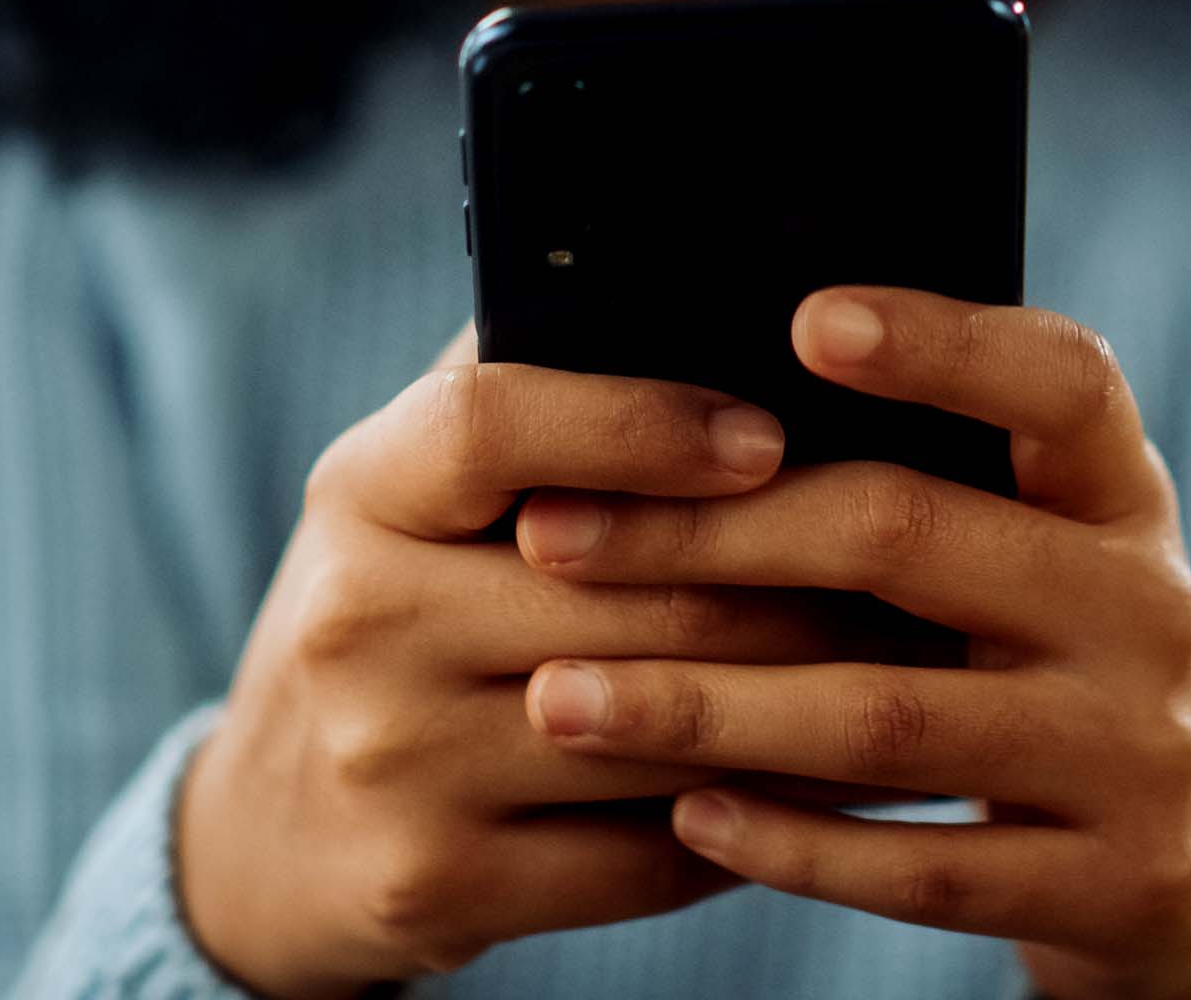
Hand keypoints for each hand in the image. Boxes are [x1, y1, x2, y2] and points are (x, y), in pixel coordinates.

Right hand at [180, 332, 854, 997]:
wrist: (268, 835)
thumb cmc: (396, 621)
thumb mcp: (412, 501)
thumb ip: (533, 405)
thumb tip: (714, 304)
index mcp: (360, 495)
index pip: (492, 425)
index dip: (641, 423)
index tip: (767, 437)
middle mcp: (360, 625)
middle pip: (623, 589)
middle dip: (799, 577)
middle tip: (922, 559)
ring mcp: (394, 766)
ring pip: (658, 728)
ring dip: (809, 702)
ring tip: (918, 668)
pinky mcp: (439, 886)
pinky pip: (647, 853)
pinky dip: (760, 819)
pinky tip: (835, 784)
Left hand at [510, 288, 1190, 999]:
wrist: (1166, 856)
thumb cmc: (1025, 650)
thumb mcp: (1021, 542)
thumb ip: (915, 470)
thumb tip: (683, 394)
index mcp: (1118, 490)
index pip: (1060, 380)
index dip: (943, 344)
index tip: (805, 320)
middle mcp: (1147, 605)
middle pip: (915, 538)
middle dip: (711, 535)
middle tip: (549, 538)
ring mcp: (1136, 752)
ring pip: (892, 720)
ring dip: (707, 707)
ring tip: (562, 698)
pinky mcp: (1112, 883)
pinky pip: (924, 870)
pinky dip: (792, 842)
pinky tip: (683, 813)